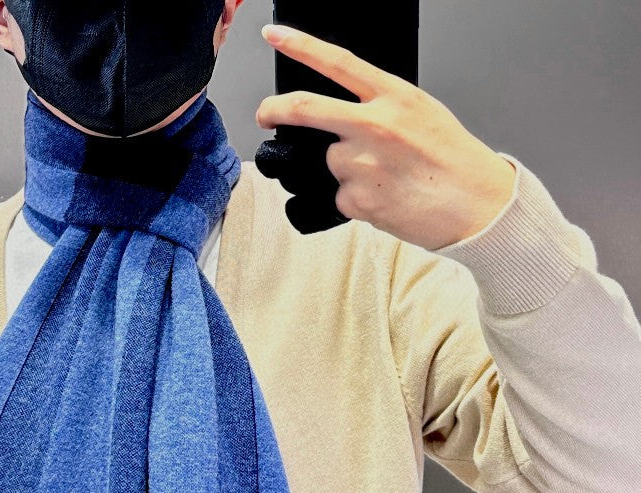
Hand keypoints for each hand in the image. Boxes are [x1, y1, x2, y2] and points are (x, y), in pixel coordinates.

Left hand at [255, 24, 516, 250]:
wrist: (477, 206)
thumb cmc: (454, 162)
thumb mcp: (422, 113)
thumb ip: (381, 106)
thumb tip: (345, 114)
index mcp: (393, 96)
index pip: (337, 62)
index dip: (300, 46)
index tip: (274, 36)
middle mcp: (374, 125)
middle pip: (305, 109)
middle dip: (273, 110)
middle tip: (265, 114)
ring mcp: (363, 164)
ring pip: (330, 161)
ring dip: (345, 170)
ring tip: (384, 178)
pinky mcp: (357, 199)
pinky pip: (341, 196)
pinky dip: (356, 199)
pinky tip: (385, 199)